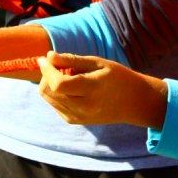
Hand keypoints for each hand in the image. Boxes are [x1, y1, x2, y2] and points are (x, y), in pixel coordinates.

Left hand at [37, 51, 167, 128]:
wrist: (133, 102)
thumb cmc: (118, 77)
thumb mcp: (98, 63)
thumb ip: (72, 60)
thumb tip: (49, 56)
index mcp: (92, 90)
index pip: (58, 84)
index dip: (47, 70)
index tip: (44, 58)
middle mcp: (83, 107)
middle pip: (49, 91)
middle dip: (46, 75)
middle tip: (58, 64)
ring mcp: (78, 117)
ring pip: (48, 98)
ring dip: (49, 84)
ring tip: (67, 75)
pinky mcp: (74, 121)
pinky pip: (54, 105)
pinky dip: (56, 93)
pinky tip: (70, 87)